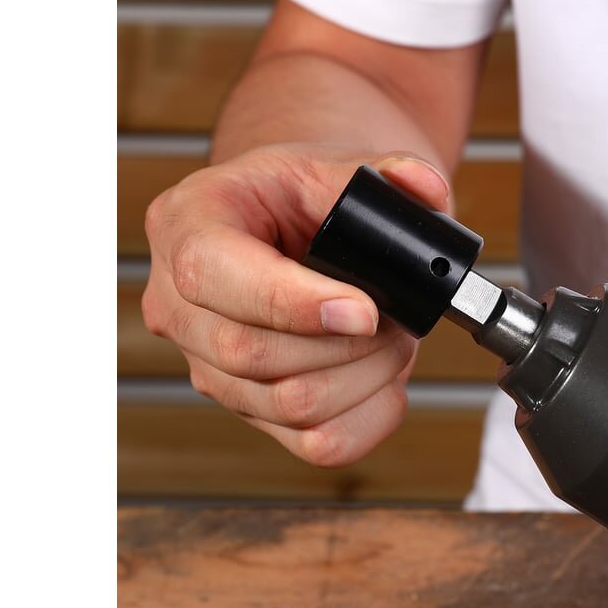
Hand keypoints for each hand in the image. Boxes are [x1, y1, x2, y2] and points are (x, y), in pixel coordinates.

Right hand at [141, 143, 450, 466]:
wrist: (292, 228)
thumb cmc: (300, 198)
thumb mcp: (334, 164)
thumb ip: (388, 171)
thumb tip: (426, 187)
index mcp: (186, 226)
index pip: (212, 275)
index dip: (294, 303)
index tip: (366, 310)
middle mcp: (180, 305)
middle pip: (249, 354)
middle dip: (346, 343)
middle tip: (395, 319)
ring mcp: (209, 367)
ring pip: (289, 404)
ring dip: (364, 376)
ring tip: (392, 339)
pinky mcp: (251, 411)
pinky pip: (318, 444)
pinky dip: (371, 416)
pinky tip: (384, 377)